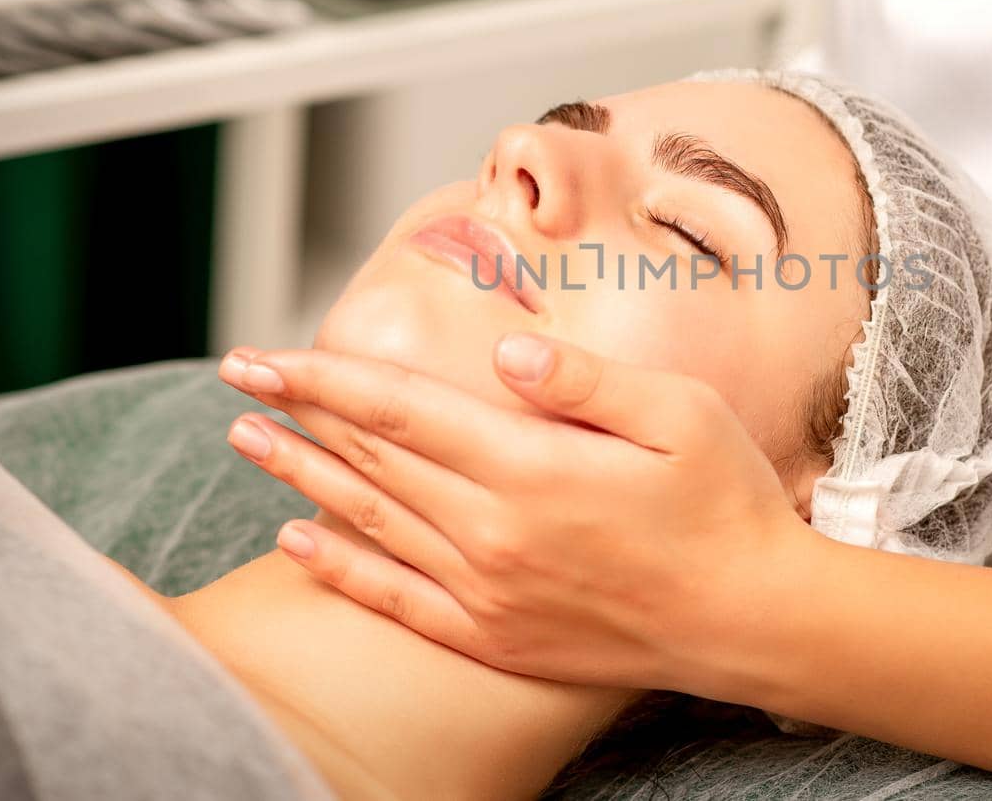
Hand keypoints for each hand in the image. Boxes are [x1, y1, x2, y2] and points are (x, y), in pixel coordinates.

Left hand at [217, 335, 817, 693]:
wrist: (754, 621)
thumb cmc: (728, 505)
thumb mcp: (680, 416)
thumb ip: (586, 381)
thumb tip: (509, 353)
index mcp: (534, 468)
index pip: (401, 410)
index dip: (325, 379)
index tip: (264, 354)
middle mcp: (495, 533)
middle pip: (372, 461)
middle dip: (297, 413)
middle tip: (237, 378)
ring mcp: (489, 592)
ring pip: (370, 524)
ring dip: (301, 478)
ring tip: (247, 440)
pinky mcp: (496, 637)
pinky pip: (396, 600)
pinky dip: (340, 569)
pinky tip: (296, 544)